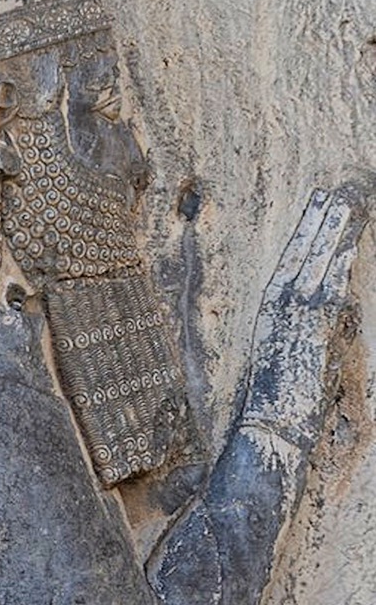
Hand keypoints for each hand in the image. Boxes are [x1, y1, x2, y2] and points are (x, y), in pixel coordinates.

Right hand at [242, 185, 367, 449]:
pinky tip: (349, 243)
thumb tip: (314, 315)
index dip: (303, 233)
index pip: (288, 261)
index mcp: (269, 310)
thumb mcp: (280, 355)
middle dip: (318, 222)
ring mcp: (295, 315)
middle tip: (333, 193)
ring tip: (345, 205)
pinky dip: (338, 263)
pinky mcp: (311, 328)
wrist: (268, 424)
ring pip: (315, 264)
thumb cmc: (273, 398)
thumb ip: (294, 329)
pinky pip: (328, 287)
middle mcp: (279, 306)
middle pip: (301, 254)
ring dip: (331, 233)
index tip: (315, 208)